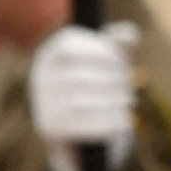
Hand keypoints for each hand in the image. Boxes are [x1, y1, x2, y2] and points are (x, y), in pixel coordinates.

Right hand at [29, 23, 137, 170]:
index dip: (101, 52)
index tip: (122, 63)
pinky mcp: (49, 128)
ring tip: (127, 102)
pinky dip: (110, 122)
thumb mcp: (108, 63)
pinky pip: (84, 124)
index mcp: (50, 53)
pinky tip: (124, 121)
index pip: (70, 47)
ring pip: (82, 102)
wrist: (79, 136)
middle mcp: (40, 77)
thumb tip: (130, 34)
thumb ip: (118, 46)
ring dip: (113, 102)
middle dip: (112, 81)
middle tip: (129, 89)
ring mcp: (43, 104)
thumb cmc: (97, 90)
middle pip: (80, 76)